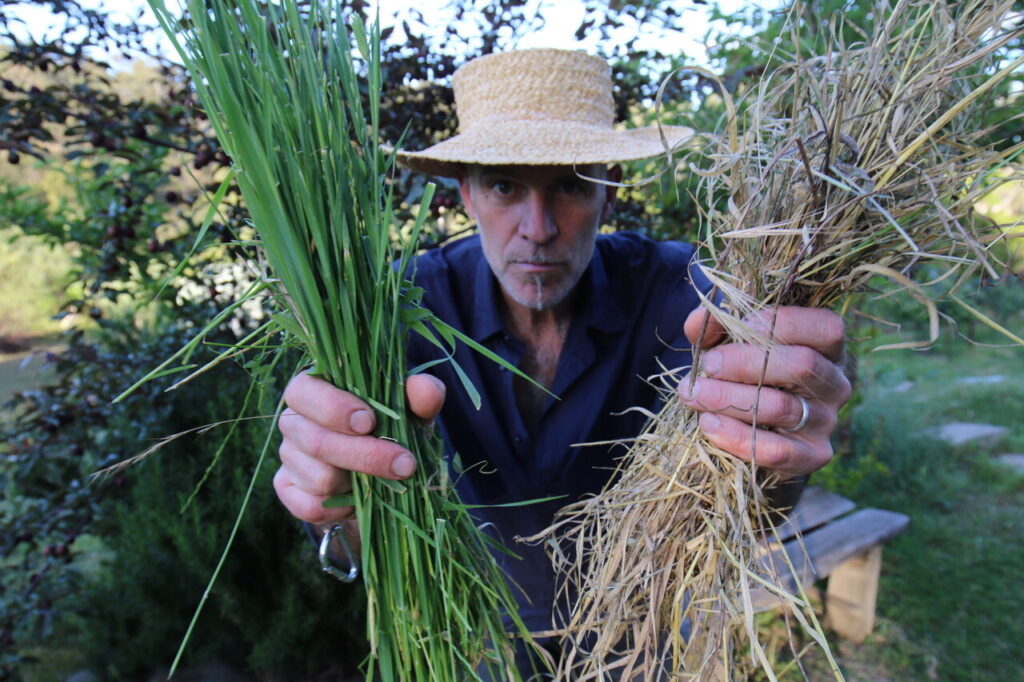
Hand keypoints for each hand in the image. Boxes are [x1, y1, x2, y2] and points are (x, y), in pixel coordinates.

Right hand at [273, 371, 445, 525]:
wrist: (376, 466)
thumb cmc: (390, 424)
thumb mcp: (410, 407)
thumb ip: (420, 393)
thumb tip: (427, 389)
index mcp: (312, 387)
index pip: (304, 391)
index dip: (333, 408)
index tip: (370, 422)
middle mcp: (292, 420)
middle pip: (315, 441)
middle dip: (364, 456)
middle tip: (404, 464)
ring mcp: (287, 456)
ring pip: (318, 477)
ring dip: (357, 483)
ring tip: (380, 478)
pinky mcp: (287, 489)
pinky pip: (310, 506)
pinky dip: (340, 509)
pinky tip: (358, 499)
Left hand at [677, 305, 850, 476]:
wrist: (751, 430)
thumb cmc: (743, 373)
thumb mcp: (731, 342)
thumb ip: (717, 326)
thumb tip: (699, 319)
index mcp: (827, 347)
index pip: (825, 329)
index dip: (785, 323)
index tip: (742, 324)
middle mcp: (835, 383)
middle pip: (802, 365)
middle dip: (747, 363)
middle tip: (708, 364)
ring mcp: (826, 421)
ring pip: (783, 408)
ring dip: (730, 399)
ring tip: (693, 393)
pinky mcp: (812, 455)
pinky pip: (777, 450)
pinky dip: (737, 437)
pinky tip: (708, 423)